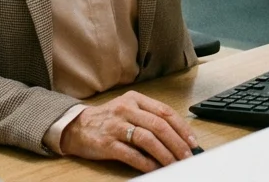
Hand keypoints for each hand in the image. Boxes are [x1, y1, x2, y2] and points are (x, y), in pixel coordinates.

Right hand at [59, 91, 197, 172]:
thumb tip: (177, 137)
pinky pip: (131, 154)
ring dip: (165, 154)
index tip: (192, 141)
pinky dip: (146, 163)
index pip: (164, 112)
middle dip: (177, 143)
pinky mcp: (107, 143)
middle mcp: (126, 110)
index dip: (181, 128)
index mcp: (134, 100)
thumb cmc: (107, 120)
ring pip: (147, 139)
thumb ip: (149, 119)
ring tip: (175, 164)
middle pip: (158, 126)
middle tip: (187, 156)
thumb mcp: (128, 110)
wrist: (76, 127)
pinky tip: (155, 168)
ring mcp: (116, 126)